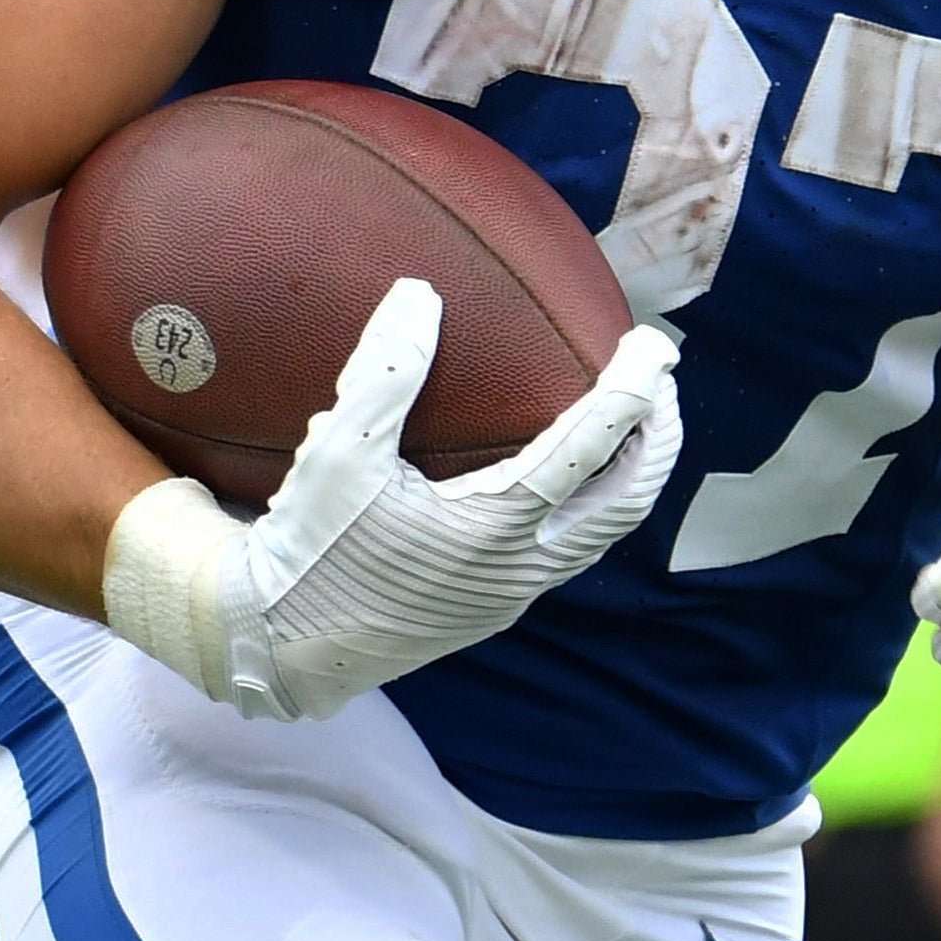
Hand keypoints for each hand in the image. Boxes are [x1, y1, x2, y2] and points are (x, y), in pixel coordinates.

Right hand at [103, 279, 682, 721]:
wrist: (280, 645)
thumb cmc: (309, 546)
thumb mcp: (337, 453)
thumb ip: (384, 372)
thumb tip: (421, 295)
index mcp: (495, 524)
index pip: (590, 447)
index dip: (631, 390)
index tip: (652, 345)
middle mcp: (521, 565)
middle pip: (628, 499)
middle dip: (659, 437)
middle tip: (661, 381)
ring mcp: (514, 593)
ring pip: (607, 533)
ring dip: (634, 474)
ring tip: (638, 424)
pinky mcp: (497, 608)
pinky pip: (573, 551)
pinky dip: (596, 503)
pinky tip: (576, 477)